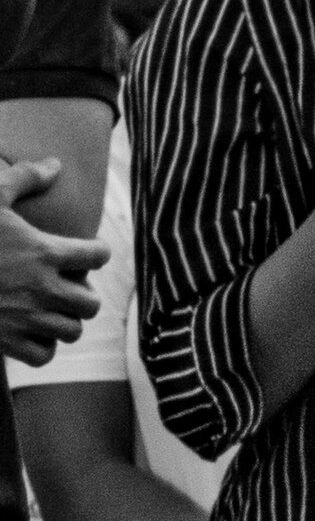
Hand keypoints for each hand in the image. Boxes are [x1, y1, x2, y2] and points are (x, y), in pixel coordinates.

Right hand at [0, 157, 107, 366]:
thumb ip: (24, 178)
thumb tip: (55, 165)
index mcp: (43, 252)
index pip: (98, 256)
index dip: (96, 252)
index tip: (85, 252)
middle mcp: (41, 289)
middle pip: (92, 303)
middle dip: (83, 294)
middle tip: (66, 285)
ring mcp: (24, 318)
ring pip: (72, 331)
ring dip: (66, 320)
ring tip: (50, 308)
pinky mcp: (4, 342)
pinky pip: (43, 356)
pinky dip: (42, 347)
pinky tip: (30, 330)